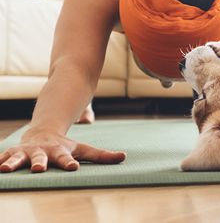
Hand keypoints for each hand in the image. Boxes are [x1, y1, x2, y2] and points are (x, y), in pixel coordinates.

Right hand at [0, 129, 125, 172]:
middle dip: (39, 163)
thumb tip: (124, 157)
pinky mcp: (13, 153)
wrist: (43, 132)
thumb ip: (102, 155)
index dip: (69, 163)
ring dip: (13, 163)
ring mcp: (26, 152)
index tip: (73, 168)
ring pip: (19, 158)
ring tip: (7, 169)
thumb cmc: (65, 146)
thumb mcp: (83, 149)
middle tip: (38, 169)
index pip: (66, 158)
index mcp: (60, 151)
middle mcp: (43, 151)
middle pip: (41, 158)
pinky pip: (3, 157)